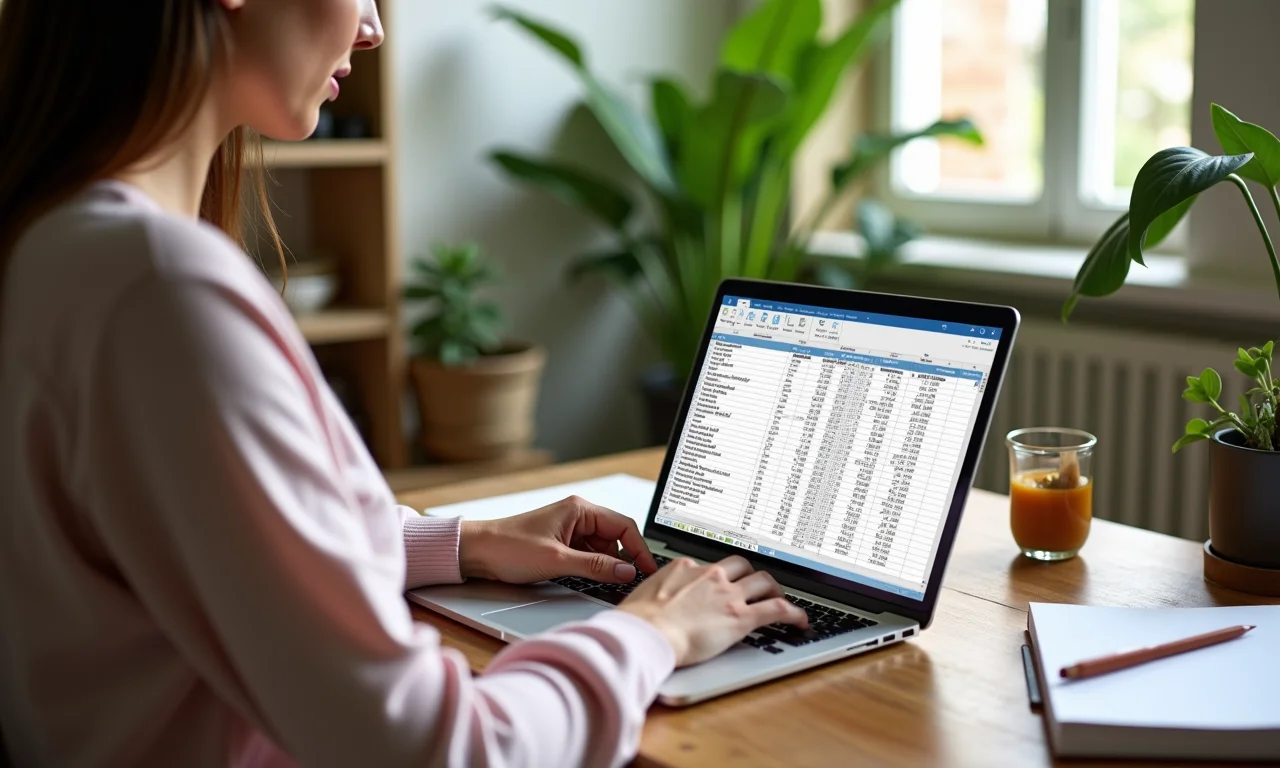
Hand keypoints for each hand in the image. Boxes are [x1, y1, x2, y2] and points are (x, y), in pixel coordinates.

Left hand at [458, 496, 657, 583]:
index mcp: (580, 509)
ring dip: (607, 565)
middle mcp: (577, 515)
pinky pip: (587, 554)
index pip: (624, 526)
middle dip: (623, 559)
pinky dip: (593, 568)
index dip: (639, 549)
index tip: (648, 570)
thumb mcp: (557, 560)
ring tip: (611, 585)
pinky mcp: (561, 543)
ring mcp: (569, 529)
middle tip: (631, 583)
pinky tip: (594, 581)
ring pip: (602, 548)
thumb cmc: (508, 548)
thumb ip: (595, 566)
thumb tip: (626, 571)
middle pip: (616, 537)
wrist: (475, 552)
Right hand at [617, 555, 808, 666]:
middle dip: (751, 574)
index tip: (723, 581)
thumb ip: (658, 591)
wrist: (646, 633)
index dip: (721, 574)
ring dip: (774, 589)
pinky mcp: (741, 617)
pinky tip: (800, 621)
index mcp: (686, 566)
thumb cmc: (638, 620)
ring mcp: (728, 594)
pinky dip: (793, 613)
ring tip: (779, 599)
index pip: (711, 565)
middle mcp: (711, 575)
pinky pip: (777, 609)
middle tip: (756, 586)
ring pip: (763, 582)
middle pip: (742, 565)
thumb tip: (653, 600)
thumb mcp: (645, 593)